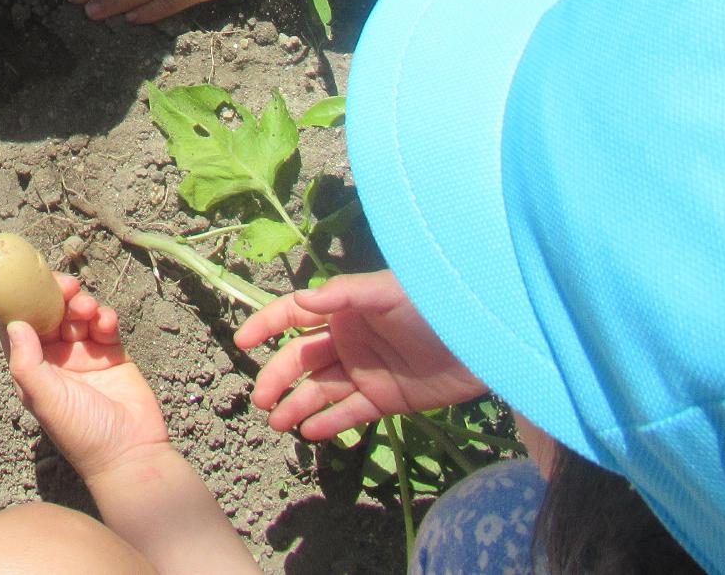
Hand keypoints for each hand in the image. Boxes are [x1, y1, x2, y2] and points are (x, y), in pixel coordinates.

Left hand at [4, 276, 168, 481]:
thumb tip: (15, 324)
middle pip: (50, 314)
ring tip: (88, 309)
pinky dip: (104, 317)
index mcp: (34, 369)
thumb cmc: (83, 433)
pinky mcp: (112, 352)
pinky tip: (106, 324)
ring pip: (77, 314)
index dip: (20, 302)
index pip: (19, 327)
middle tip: (66, 285)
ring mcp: (85, 354)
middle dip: (56, 296)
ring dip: (81, 304)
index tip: (27, 280)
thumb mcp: (47, 399)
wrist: (131, 453)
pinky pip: (104, 324)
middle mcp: (56, 359)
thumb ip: (28, 363)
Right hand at [236, 272, 484, 438]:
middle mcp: (349, 340)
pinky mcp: (387, 399)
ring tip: (276, 422)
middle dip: (278, 377)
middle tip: (260, 399)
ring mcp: (366, 371)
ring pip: (321, 389)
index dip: (266, 326)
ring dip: (297, 404)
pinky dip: (330, 422)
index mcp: (344, 310)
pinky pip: (351, 413)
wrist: (483, 341)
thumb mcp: (386, 292)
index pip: (294, 316)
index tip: (241, 343)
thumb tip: (298, 302)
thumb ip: (341, 296)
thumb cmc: (432, 305)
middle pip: (302, 359)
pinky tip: (310, 432)